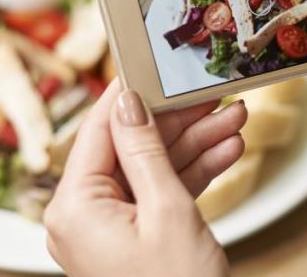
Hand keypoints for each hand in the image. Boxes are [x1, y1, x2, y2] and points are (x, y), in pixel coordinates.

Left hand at [44, 80, 246, 276]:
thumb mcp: (167, 211)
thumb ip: (146, 151)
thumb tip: (129, 103)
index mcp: (74, 208)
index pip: (98, 131)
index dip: (129, 95)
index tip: (153, 66)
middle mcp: (81, 218)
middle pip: (128, 149)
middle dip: (178, 123)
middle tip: (211, 98)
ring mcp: (105, 231)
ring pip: (148, 171)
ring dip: (193, 146)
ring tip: (232, 121)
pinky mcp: (130, 240)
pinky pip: (155, 197)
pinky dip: (189, 177)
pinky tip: (224, 152)